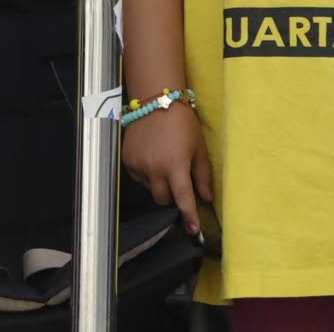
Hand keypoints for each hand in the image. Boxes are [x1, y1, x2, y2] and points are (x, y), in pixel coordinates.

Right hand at [121, 99, 211, 235]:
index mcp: (175, 165)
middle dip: (173, 197)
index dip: (189, 216)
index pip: (183, 198)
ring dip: (160, 184)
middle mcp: (154, 169)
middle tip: (179, 181)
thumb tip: (206, 197)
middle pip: (163, 199)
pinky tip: (153, 158)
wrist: (156, 102)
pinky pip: (139, 178)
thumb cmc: (183, 123)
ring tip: (166, 162)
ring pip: (150, 189)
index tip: (192, 231)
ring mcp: (138, 166)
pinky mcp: (127, 162)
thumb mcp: (198, 147)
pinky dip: (147, 175)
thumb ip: (202, 174)